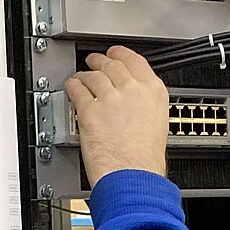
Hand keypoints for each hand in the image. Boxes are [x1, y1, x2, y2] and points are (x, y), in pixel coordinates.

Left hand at [66, 47, 168, 188]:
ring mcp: (110, 98)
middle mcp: (133, 90)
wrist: (134, 176)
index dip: (122, 54)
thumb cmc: (145, 161)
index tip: (116, 53)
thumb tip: (136, 103)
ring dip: (85, 74)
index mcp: (154, 92)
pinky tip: (72, 87)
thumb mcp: (157, 123)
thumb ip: (145, 106)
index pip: (135, 61)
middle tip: (95, 61)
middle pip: (112, 64)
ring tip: (81, 76)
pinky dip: (73, 86)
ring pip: (93, 75)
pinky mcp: (90, 110)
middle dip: (101, 61)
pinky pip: (77, 89)